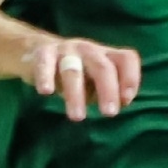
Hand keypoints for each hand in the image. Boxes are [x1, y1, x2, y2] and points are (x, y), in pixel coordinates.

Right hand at [23, 37, 140, 120]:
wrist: (37, 50)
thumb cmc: (77, 74)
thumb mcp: (96, 82)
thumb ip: (110, 91)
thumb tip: (121, 102)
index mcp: (106, 55)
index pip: (126, 59)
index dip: (130, 78)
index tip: (126, 101)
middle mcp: (89, 50)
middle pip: (103, 67)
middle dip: (108, 90)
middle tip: (109, 113)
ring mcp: (66, 50)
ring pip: (73, 71)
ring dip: (76, 95)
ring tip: (77, 117)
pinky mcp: (43, 53)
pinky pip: (45, 64)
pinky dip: (45, 77)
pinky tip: (46, 92)